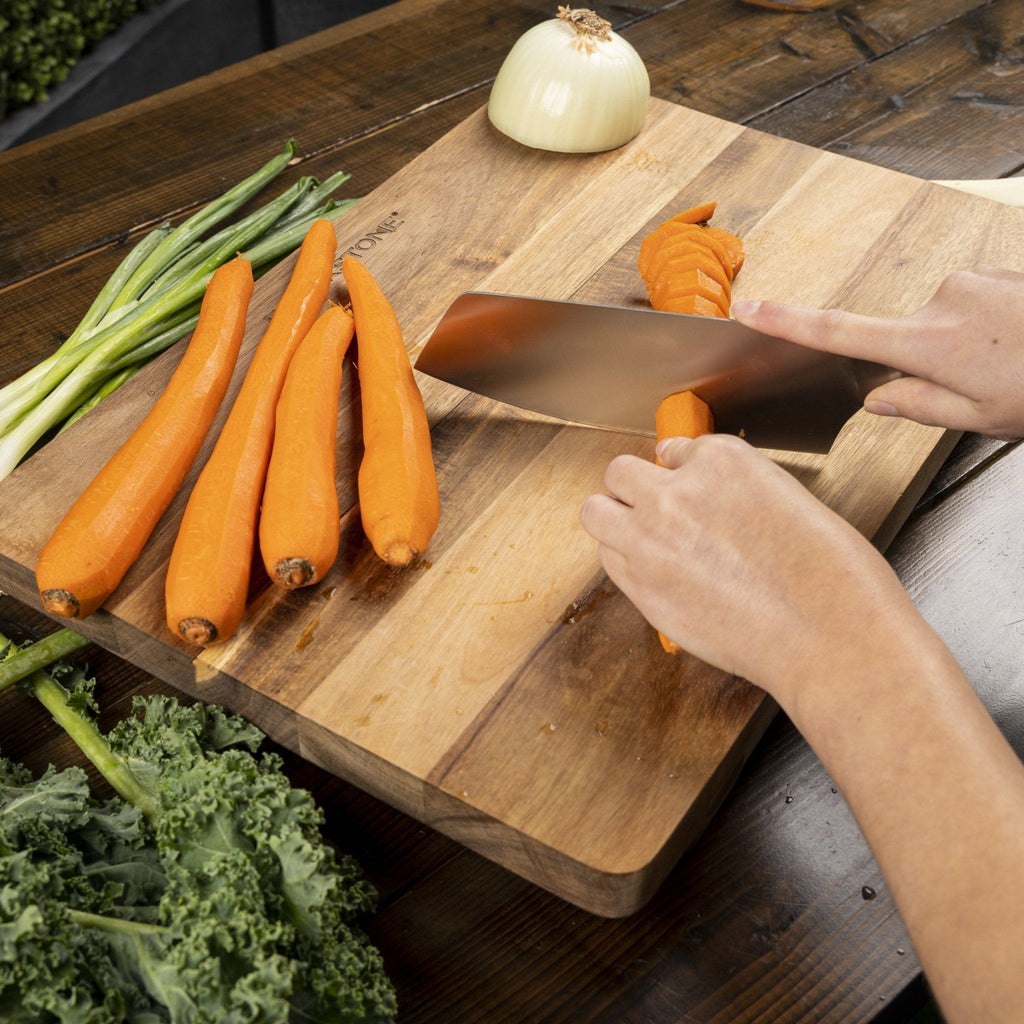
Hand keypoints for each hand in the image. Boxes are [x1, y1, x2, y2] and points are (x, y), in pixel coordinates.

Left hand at [579, 433, 920, 703]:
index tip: (688, 491)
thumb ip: (734, 491)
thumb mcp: (788, 500)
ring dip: (614, 521)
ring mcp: (651, 536)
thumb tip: (708, 498)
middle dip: (633, 489)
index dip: (681, 474)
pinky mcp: (640, 583)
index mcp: (723, 460)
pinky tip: (652, 573)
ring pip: (596, 512)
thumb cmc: (829, 573)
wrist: (828, 633)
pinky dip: (623, 562)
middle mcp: (678, 490)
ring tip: (638, 540)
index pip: (676, 450)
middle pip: (620, 472)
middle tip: (649, 510)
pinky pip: (607, 558)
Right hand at [732, 266, 1023, 439]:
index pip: (839, 331)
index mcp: (928, 343)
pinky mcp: (997, 269)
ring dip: (965, 343)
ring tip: (1011, 361)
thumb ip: (918, 404)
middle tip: (981, 384)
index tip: (751, 309)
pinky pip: (973, 301)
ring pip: (943, 319)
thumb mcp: (980, 417)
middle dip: (929, 360)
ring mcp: (973, 279)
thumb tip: (880, 397)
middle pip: (905, 335)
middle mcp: (944, 301)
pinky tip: (1020, 342)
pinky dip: (988, 325)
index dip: (788, 322)